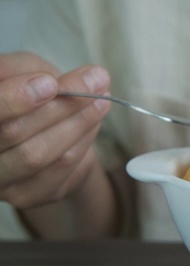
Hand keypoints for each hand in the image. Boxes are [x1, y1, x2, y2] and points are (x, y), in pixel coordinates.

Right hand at [0, 51, 117, 237]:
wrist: (49, 127)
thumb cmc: (30, 92)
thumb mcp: (23, 70)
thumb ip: (26, 71)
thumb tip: (51, 81)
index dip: (16, 99)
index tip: (50, 83)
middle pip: (12, 133)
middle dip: (58, 107)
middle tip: (95, 83)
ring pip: (36, 155)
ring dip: (76, 124)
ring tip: (101, 99)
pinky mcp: (27, 195)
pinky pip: (58, 170)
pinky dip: (81, 142)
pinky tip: (94, 122)